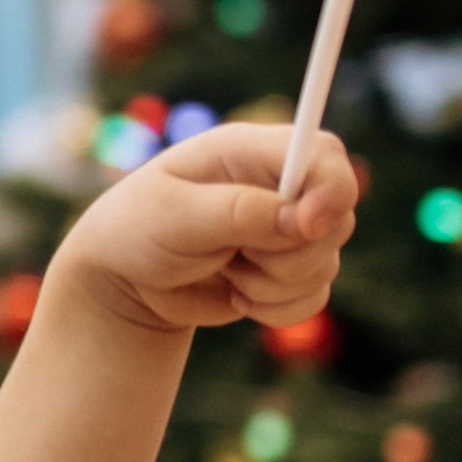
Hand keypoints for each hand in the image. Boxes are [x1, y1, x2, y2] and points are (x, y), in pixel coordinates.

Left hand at [61, 124, 355, 336]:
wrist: (124, 282)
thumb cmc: (136, 232)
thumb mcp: (174, 215)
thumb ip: (238, 212)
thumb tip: (303, 219)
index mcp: (250, 151)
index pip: (324, 155)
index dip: (331, 190)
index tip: (307, 226)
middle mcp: (278, 185)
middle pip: (337, 218)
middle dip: (288, 253)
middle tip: (233, 255)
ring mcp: (288, 229)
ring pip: (326, 264)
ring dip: (271, 284)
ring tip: (223, 270)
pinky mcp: (288, 271)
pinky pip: (314, 298)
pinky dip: (275, 309)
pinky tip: (236, 294)